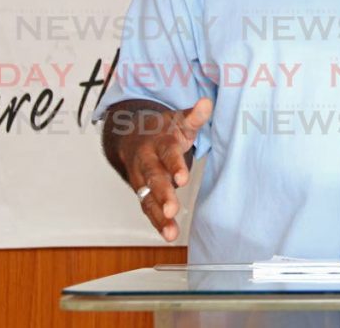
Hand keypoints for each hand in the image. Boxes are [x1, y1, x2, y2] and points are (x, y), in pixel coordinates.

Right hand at [114, 98, 212, 240]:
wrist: (132, 135)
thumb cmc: (162, 130)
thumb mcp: (179, 119)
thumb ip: (194, 116)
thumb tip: (207, 103)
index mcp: (158, 142)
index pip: (167, 153)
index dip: (174, 165)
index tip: (183, 178)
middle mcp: (146, 162)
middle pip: (153, 179)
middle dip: (162, 194)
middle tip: (172, 209)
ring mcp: (141, 179)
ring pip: (147, 197)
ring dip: (158, 215)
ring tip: (170, 231)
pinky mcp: (142, 192)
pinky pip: (147, 208)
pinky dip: (157, 223)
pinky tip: (169, 235)